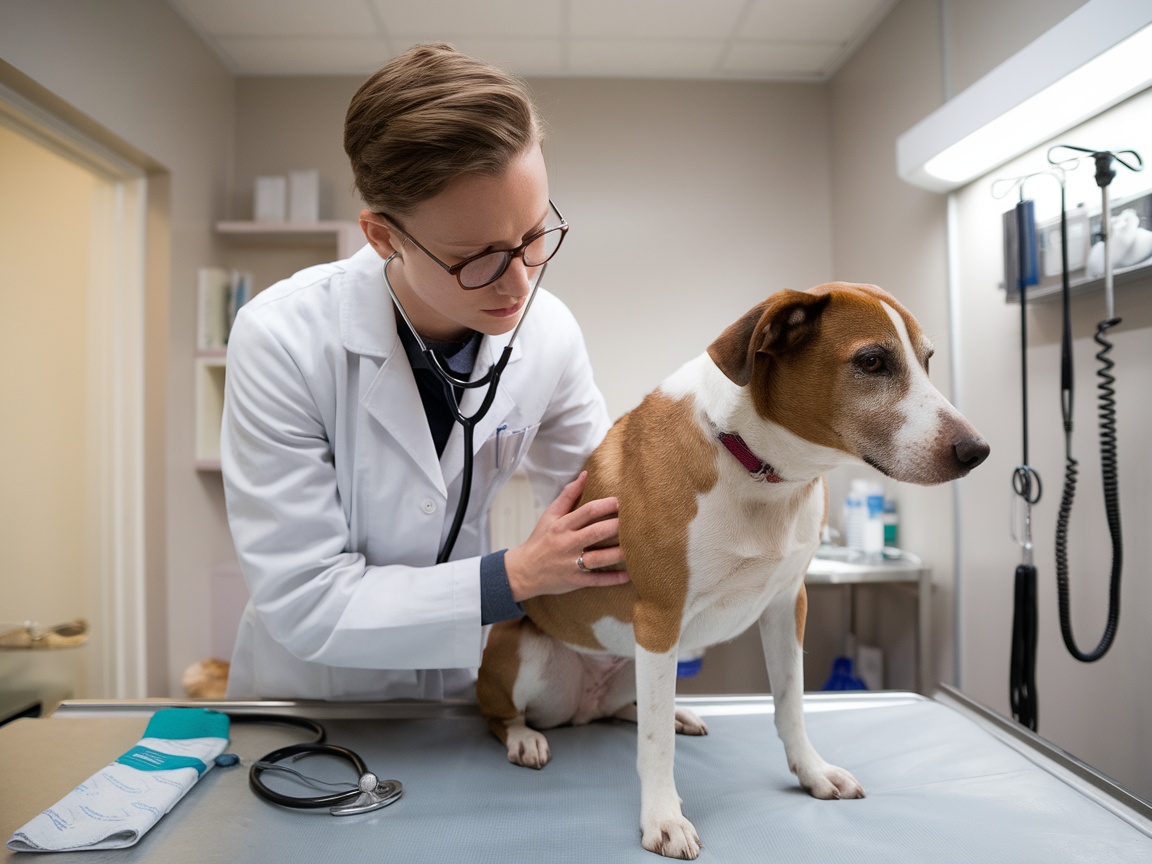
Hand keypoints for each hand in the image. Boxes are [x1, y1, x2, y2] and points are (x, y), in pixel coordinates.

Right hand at [504, 471, 628, 602]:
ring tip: (637, 547)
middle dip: (616, 526)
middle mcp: (567, 544)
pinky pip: (597, 580)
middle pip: (596, 532)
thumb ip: (568, 496)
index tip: (622, 501)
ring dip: (618, 553)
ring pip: (599, 558)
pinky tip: (629, 575)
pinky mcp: (575, 580)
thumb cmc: (541, 540)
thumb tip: (585, 475)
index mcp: (562, 526)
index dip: (606, 505)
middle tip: (636, 521)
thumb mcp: (550, 516)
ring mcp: (571, 563)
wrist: (524, 571)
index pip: (587, 512)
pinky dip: (613, 579)